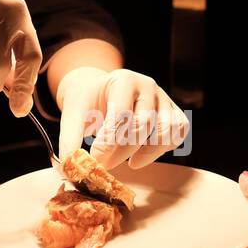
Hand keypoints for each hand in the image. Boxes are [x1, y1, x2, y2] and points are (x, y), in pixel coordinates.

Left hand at [56, 67, 188, 168]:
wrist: (101, 90)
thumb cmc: (88, 102)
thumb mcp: (73, 115)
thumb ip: (70, 140)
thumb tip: (71, 168)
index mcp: (123, 80)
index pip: (121, 115)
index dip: (108, 142)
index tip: (95, 159)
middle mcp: (148, 86)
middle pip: (143, 125)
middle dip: (123, 151)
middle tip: (106, 164)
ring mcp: (164, 99)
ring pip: (165, 132)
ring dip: (146, 154)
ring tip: (127, 161)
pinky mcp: (173, 113)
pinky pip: (178, 135)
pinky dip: (162, 149)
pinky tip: (142, 155)